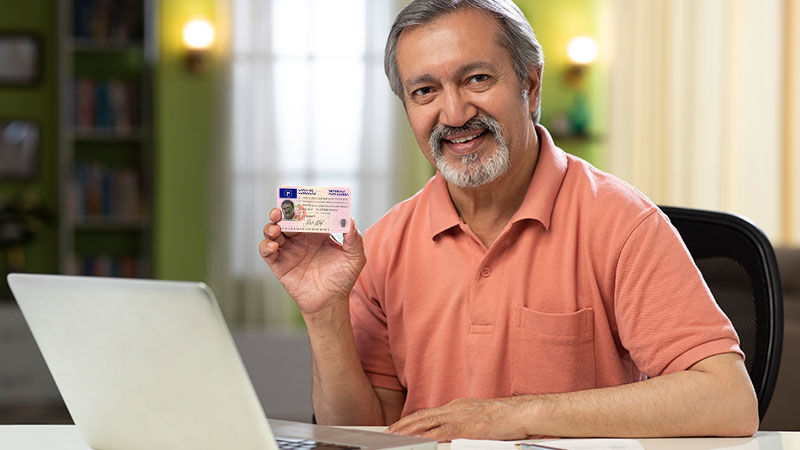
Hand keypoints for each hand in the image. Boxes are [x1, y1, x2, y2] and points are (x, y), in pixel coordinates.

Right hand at [259, 208, 365, 314]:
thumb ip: (354, 239)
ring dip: (271, 226)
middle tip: (282, 209)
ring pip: (273, 232)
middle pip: (286, 219)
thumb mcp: (354, 257)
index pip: (308, 213)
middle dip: (282, 211)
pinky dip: (266, 246)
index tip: (301, 197)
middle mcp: (300, 238)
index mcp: (317, 232)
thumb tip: (349, 220)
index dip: (303, 204)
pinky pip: (267, 252)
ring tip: (276, 228)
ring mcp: (288, 250)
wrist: (331, 301)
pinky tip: (273, 245)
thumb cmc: (343, 278)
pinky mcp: (279, 264)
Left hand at [385, 397, 530, 441]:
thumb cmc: (503, 417)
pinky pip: (440, 432)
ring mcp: (459, 417)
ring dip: (409, 430)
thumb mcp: (477, 416)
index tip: (399, 426)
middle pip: (423, 416)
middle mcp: (454, 409)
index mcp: (457, 406)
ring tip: (395, 436)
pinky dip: (426, 436)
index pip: (428, 413)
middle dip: (404, 424)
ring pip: (427, 422)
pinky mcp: (465, 428)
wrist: (518, 413)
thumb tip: (450, 430)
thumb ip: (462, 421)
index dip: (412, 419)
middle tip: (389, 432)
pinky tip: (416, 441)